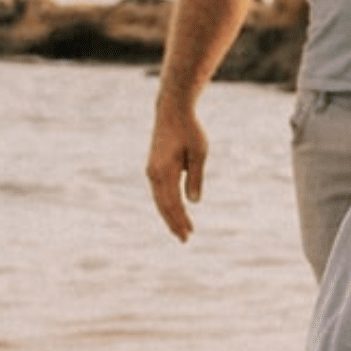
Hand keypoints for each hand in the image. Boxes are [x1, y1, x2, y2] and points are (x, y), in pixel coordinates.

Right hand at [145, 98, 206, 242]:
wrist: (172, 111)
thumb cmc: (189, 129)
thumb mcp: (199, 152)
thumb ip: (195, 176)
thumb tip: (193, 202)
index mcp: (164, 171)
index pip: (172, 203)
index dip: (180, 220)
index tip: (188, 234)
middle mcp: (154, 173)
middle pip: (163, 205)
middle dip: (174, 223)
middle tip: (185, 239)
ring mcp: (152, 171)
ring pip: (160, 200)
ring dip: (170, 215)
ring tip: (180, 230)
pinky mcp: (154, 168)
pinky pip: (160, 191)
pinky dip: (166, 204)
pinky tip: (174, 212)